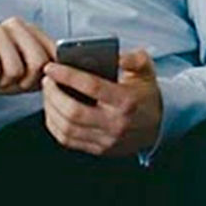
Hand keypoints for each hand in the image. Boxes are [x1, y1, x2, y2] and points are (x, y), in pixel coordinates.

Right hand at [0, 17, 56, 94]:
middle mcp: (16, 25)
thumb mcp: (25, 75)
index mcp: (32, 31)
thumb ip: (45, 72)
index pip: (53, 56)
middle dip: (23, 82)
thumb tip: (65, 74)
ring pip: (14, 70)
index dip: (42, 78)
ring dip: (1, 82)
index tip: (27, 81)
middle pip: (38, 64)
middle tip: (7, 80)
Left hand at [42, 49, 162, 156]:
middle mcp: (116, 123)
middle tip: (47, 79)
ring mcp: (106, 140)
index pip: (91, 87)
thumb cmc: (146, 93)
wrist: (158, 124)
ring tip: (48, 92)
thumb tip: (114, 55)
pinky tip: (52, 110)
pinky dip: (54, 125)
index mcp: (127, 101)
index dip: (67, 75)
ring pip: (67, 128)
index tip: (52, 67)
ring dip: (51, 109)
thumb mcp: (146, 69)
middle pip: (73, 111)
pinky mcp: (99, 150)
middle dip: (53, 94)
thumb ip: (132, 57)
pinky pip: (68, 140)